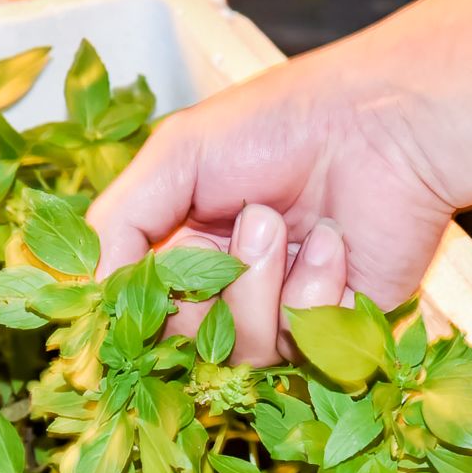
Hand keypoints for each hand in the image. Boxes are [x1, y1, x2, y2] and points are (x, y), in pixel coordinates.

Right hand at [87, 52, 454, 366]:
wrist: (383, 127)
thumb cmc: (277, 125)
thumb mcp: (176, 154)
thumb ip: (119, 221)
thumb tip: (88, 290)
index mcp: (183, 241)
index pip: (137, 301)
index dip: (133, 305)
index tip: (138, 294)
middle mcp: (226, 281)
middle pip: (182, 337)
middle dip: (209, 283)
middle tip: (252, 218)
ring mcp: (277, 306)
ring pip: (238, 348)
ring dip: (260, 281)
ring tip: (288, 223)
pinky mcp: (330, 326)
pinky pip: (297, 342)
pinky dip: (312, 288)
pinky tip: (334, 241)